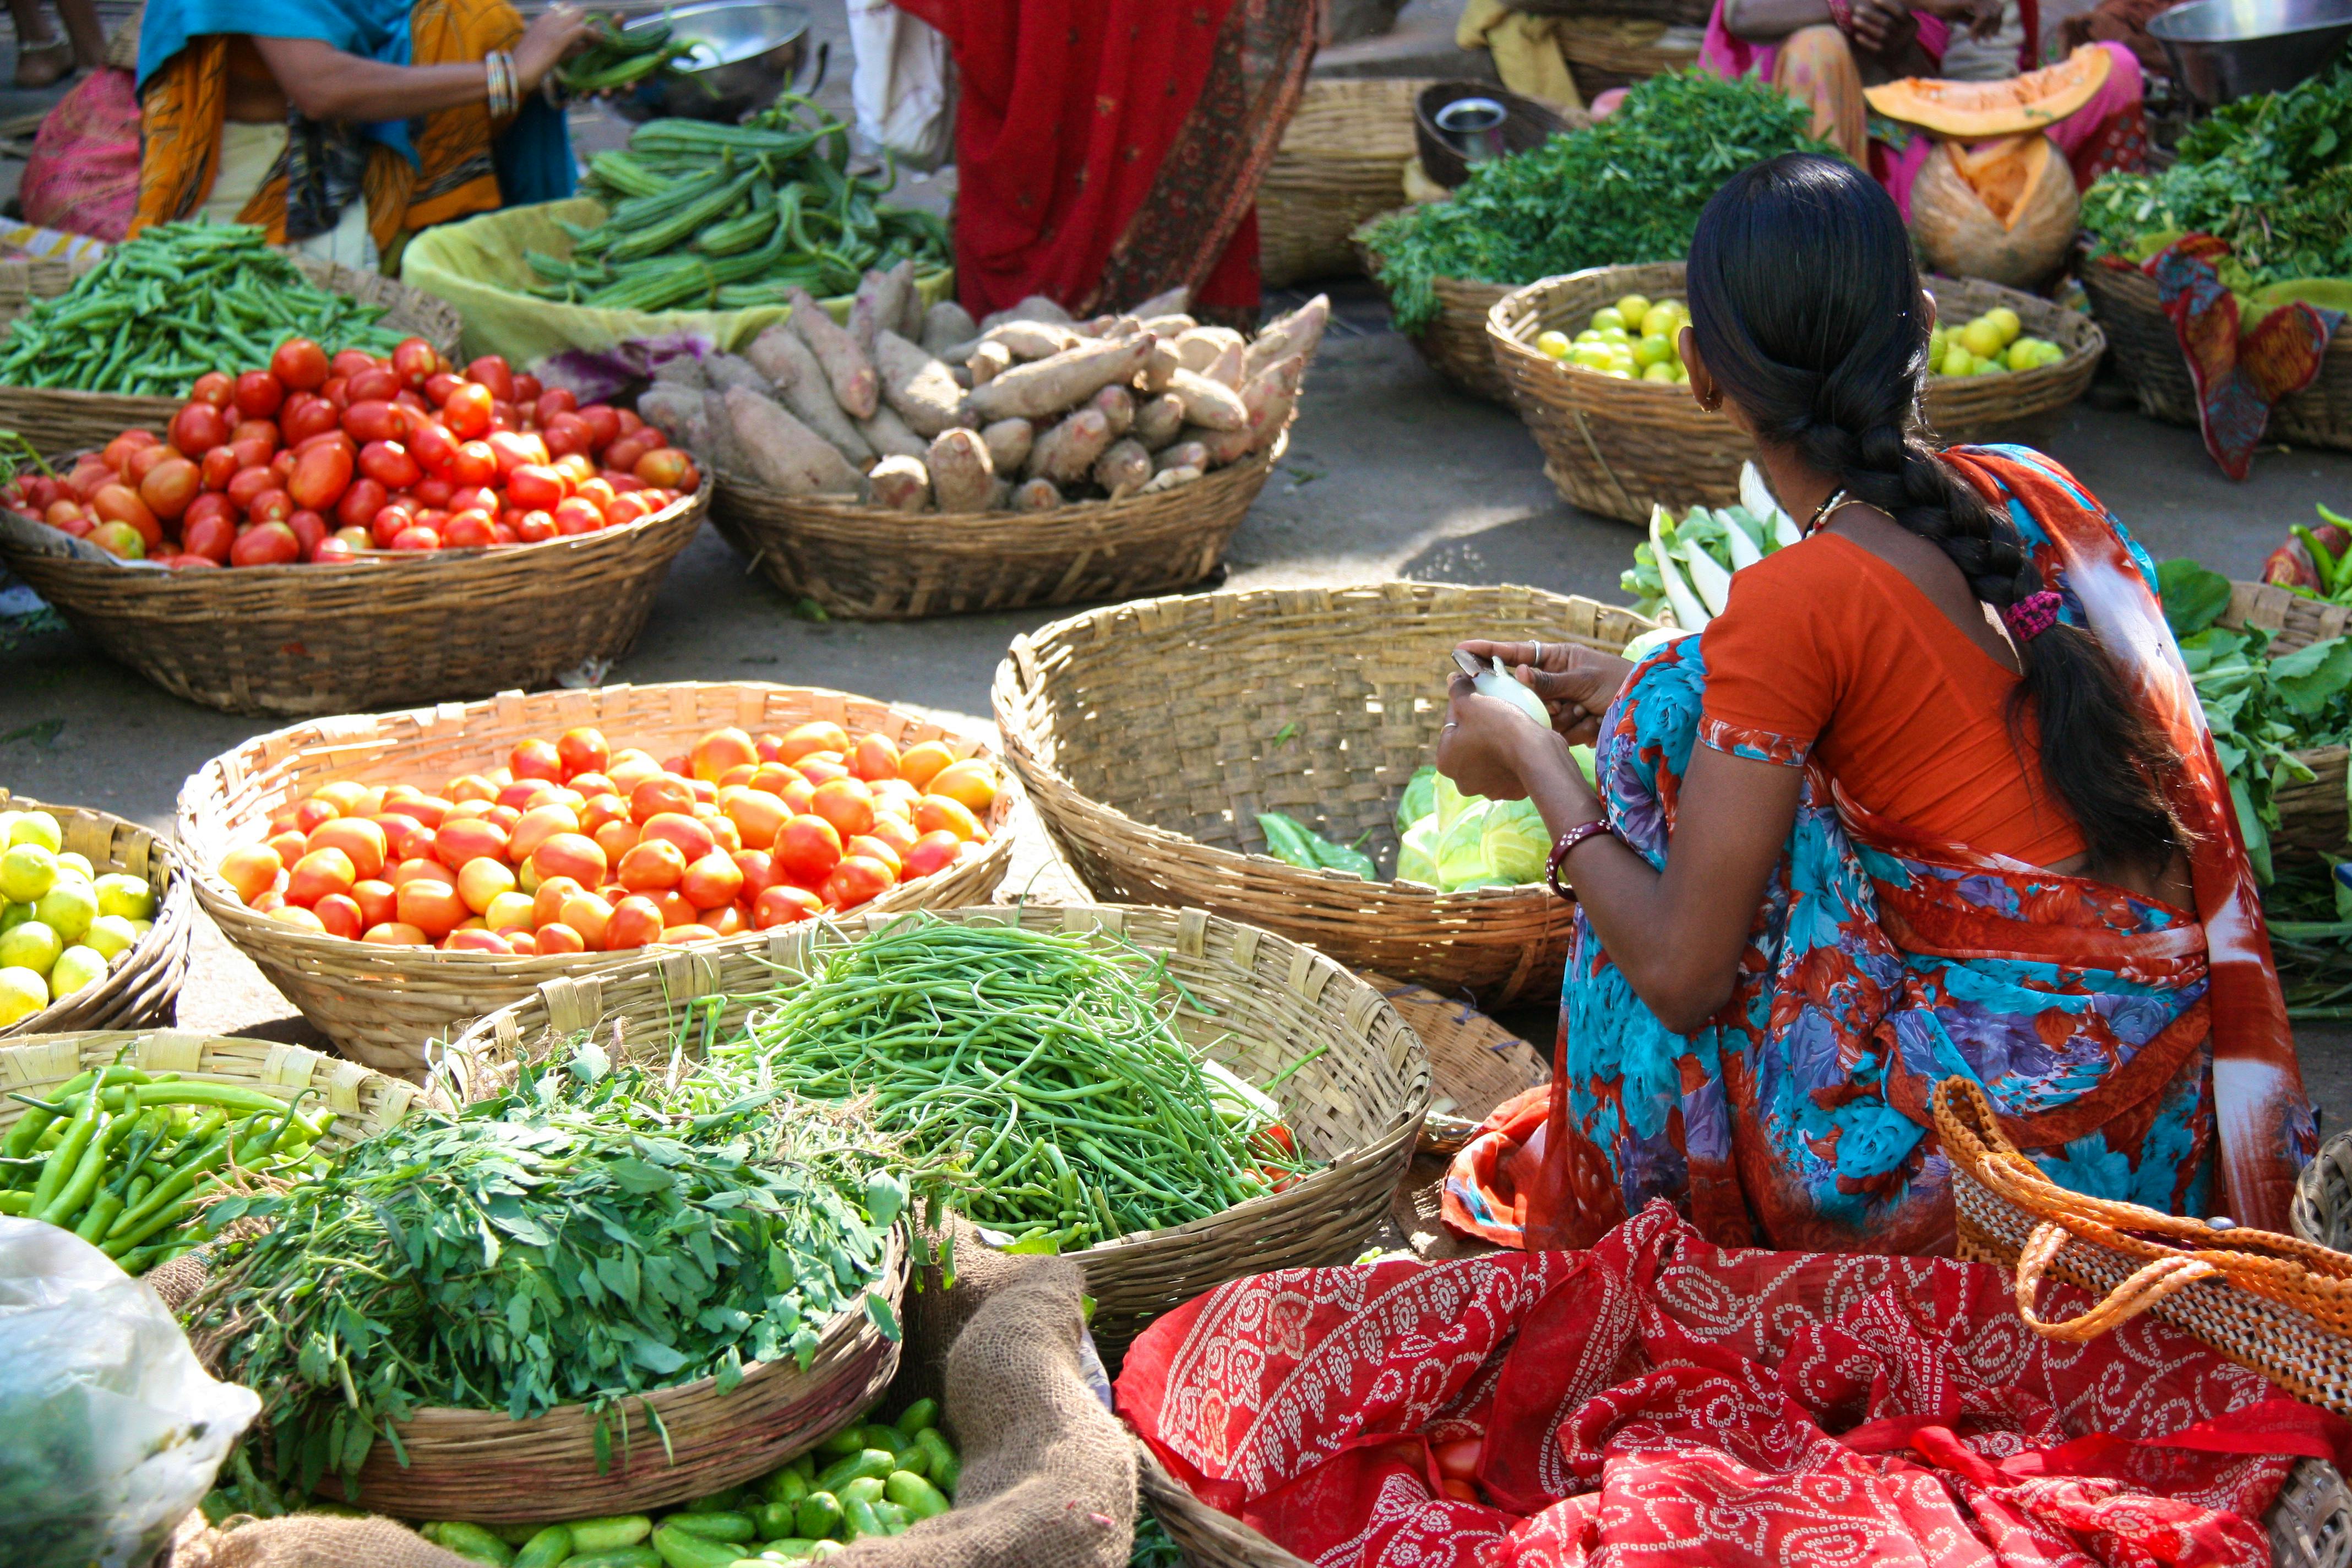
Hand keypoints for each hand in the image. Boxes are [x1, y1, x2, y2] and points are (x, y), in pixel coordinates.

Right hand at [513, 3, 591, 94]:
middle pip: (575, 9)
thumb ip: (568, 47)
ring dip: (592, 27)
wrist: (512, 73)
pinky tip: (599, 42)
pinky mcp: (557, 39)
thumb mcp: (551, 53)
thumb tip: (585, 45)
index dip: (577, 17)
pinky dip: (593, 35)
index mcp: (542, 20)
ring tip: (599, 39)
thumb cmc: (528, 67)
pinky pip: (582, 29)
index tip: (586, 30)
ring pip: (580, 15)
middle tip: (594, 36)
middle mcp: (547, 19)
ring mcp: (552, 28)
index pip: (564, 7)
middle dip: (587, 21)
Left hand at [1435, 676, 1548, 800]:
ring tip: (1509, 722)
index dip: (1465, 705)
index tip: (1478, 693)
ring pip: (1488, 755)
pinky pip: (1508, 766)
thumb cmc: (1499, 727)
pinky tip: (1521, 739)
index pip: (1451, 724)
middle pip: (1468, 742)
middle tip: (1494, 708)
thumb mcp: (1472, 701)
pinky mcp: (1510, 792)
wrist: (1536, 755)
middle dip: (1478, 726)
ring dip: (1495, 741)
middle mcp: (1461, 781)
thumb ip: (1458, 690)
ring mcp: (1487, 789)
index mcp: (1445, 761)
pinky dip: (1512, 755)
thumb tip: (1452, 679)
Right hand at [1454, 640, 1633, 745]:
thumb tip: (1518, 672)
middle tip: (1561, 703)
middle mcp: (1552, 680)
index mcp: (1557, 658)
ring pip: (1535, 712)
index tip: (1461, 650)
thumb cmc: (1620, 684)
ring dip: (1562, 715)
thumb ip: (1550, 680)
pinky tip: (1590, 723)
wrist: (1647, 713)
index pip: (1515, 652)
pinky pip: (1550, 730)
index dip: (1488, 651)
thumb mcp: (1585, 679)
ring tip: (1587, 712)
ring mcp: (1558, 704)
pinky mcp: (1565, 726)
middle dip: (1536, 699)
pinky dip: (1570, 729)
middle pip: (1522, 689)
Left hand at [1849, 0, 1917, 54]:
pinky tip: (1857, 35)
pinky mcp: (1885, 54)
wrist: (1902, 57)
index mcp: (1910, 23)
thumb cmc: (1898, 31)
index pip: (1900, 11)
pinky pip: (1874, 48)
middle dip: (1871, 14)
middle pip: (1887, 22)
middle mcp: (1904, 34)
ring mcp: (1894, 45)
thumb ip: (1893, 10)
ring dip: (1865, 26)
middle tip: (1858, 9)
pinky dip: (1865, 41)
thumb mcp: (1903, 21)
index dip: (1887, 4)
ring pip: (1880, 34)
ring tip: (1854, 19)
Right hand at [1916, 0, 2005, 37]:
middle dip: (1994, 26)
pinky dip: (1978, 28)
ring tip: (1974, 39)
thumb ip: (1972, 21)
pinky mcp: (1972, 0)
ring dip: (1983, 30)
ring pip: (1990, 15)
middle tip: (1986, 40)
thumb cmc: (1943, 8)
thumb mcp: (1961, 17)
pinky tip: (1970, 35)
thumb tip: (1985, 33)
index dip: (1997, 22)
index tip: (1991, 36)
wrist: (1931, 3)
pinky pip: (1982, 17)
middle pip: (1998, 11)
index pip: (1998, 8)